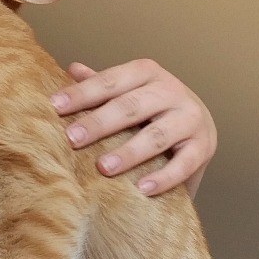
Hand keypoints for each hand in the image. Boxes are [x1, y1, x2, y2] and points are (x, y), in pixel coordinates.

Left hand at [50, 59, 216, 197]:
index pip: (111, 81)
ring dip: (129, 152)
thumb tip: (72, 69)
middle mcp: (172, 91)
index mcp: (148, 73)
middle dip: (100, 122)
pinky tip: (142, 189)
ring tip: (103, 167)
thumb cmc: (152, 111)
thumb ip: (103, 85)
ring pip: (157, 135)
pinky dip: (163, 177)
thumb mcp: (128, 93)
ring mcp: (190, 119)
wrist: (198, 128)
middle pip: (132, 106)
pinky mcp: (203, 147)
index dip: (83, 93)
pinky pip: (183, 164)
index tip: (55, 106)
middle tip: (72, 139)